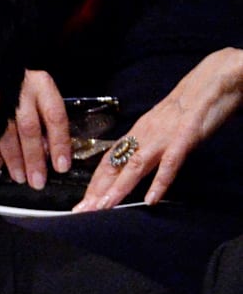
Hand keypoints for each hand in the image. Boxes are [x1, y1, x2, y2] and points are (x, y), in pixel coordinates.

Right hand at [0, 70, 72, 188]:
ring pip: (6, 133)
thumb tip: (49, 149)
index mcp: (41, 85)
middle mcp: (20, 91)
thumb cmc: (22, 81)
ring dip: (13, 159)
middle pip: (29, 129)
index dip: (60, 143)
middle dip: (33, 158)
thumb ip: (47, 116)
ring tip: (19, 178)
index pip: (55, 116)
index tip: (61, 167)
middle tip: (37, 182)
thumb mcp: (41, 90)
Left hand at [74, 48, 242, 210]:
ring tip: (103, 208)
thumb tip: (135, 164)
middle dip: (97, 190)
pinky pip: (170, 164)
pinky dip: (159, 182)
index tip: (84, 202)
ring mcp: (163, 138)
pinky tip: (151, 200)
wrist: (211, 82)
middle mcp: (144, 136)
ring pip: (134, 167)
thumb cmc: (188, 107)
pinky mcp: (184, 138)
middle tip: (82, 211)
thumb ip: (148, 146)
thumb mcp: (161, 128)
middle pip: (115, 166)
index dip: (95, 183)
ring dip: (118, 189)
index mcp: (137, 134)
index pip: (109, 162)